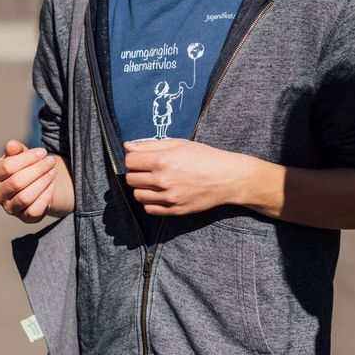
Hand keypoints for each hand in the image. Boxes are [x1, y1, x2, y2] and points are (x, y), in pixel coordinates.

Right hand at [0, 140, 57, 222]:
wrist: (37, 184)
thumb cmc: (26, 166)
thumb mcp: (21, 154)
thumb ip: (16, 149)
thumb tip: (11, 145)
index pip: (7, 167)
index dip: (28, 158)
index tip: (43, 152)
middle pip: (17, 182)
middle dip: (38, 169)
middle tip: (51, 161)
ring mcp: (9, 208)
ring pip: (25, 197)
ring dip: (43, 182)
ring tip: (53, 172)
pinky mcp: (24, 217)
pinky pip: (34, 210)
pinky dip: (45, 197)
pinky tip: (52, 185)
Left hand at [123, 139, 253, 215]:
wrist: (227, 178)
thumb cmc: (205, 157)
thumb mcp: (179, 144)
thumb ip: (150, 145)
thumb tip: (127, 146)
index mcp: (163, 160)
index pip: (129, 161)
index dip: (133, 158)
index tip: (141, 158)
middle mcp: (163, 180)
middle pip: (130, 178)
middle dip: (136, 172)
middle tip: (148, 169)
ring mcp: (169, 197)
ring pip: (137, 195)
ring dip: (142, 188)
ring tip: (155, 182)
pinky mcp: (174, 210)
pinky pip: (149, 209)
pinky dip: (150, 201)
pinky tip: (160, 193)